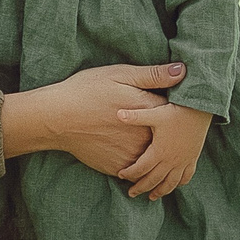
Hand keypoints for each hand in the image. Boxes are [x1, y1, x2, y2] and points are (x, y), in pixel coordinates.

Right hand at [0, 63, 184, 175]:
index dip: (176, 108)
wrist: (56, 118)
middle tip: (160, 125)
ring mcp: (134, 155)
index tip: (174, 106)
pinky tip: (130, 152)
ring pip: (155, 157)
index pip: (176, 111)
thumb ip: (153, 75)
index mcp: (149, 110)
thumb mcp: (119, 74)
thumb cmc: (86, 91)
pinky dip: (137, 162)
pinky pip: (138, 169)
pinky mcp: (120, 168)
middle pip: (169, 137)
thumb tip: (183, 70)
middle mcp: (147, 136)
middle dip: (168, 132)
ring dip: (156, 151)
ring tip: (147, 141)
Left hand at [120, 104, 211, 198]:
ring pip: (171, 183)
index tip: (120, 175)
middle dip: (141, 188)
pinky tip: (174, 186)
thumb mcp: (154, 114)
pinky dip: (179, 184)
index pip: (141, 168)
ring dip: (160, 191)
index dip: (130, 173)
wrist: (200, 111)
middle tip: (131, 194)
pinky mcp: (192, 159)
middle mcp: (171, 160)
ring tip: (151, 197)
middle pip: (154, 180)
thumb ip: (136, 116)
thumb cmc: (175, 112)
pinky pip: (186, 177)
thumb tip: (117, 114)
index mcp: (159, 151)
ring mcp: (183, 161)